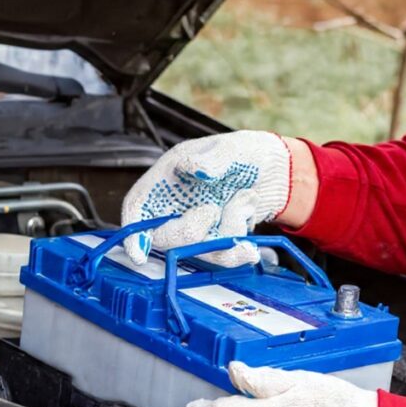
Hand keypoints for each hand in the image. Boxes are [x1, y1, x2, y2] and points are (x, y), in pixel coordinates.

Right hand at [121, 130, 292, 267]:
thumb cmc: (243, 154)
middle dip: (190, 230)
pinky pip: (220, 257)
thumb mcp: (230, 148)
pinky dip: (239, 248)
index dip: (133, 233)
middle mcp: (175, 208)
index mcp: (166, 179)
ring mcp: (195, 228)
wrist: (272, 173)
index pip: (137, 207)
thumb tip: (194, 169)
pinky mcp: (214, 243)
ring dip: (228, 231)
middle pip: (164, 237)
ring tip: (246, 199)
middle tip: (212, 209)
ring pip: (197, 252)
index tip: (139, 253)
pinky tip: (250, 233)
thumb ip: (212, 159)